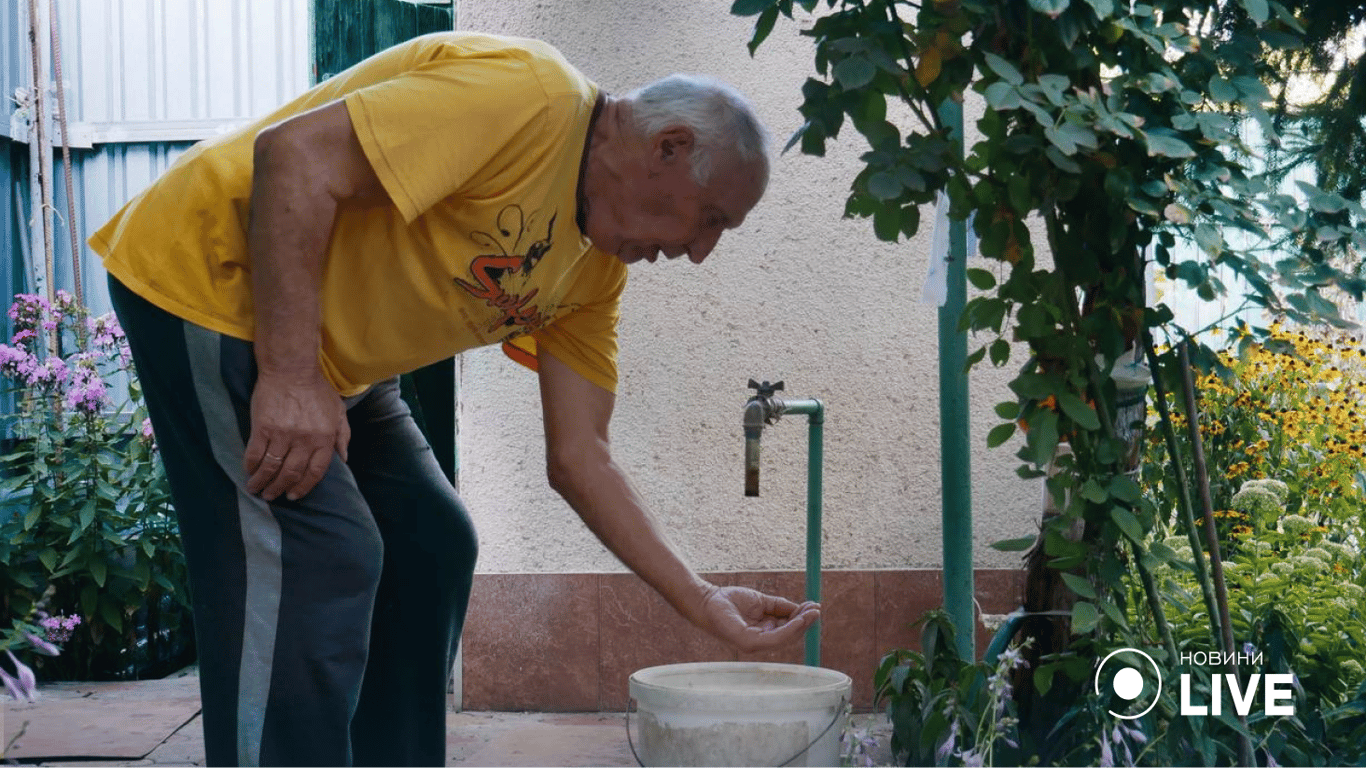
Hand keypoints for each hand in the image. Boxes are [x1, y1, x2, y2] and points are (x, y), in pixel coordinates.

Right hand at [243, 371, 348, 500]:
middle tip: (272, 496)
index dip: (304, 487)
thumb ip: (343, 436)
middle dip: (280, 489)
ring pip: (272, 468)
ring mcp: (283, 435)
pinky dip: (251, 466)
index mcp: (324, 438)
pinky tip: (249, 471)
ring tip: (256, 489)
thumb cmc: (316, 389)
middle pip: (291, 474)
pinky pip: (255, 454)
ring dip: (263, 482)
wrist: (291, 369)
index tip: (294, 495)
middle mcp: (305, 440)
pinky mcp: (263, 428)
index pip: (315, 472)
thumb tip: (344, 458)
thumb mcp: (338, 411)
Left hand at [700, 585, 820, 652]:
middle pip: (789, 635)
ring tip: (812, 612)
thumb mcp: (760, 601)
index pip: (787, 630)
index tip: (814, 608)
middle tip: (817, 609)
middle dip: (805, 623)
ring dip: (801, 626)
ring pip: (785, 638)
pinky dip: (790, 629)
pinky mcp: (748, 643)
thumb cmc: (729, 601)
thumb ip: (779, 606)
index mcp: (762, 632)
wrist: (707, 600)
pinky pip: (775, 638)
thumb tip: (800, 608)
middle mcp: (760, 641)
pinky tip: (799, 618)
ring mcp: (754, 644)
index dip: (802, 620)